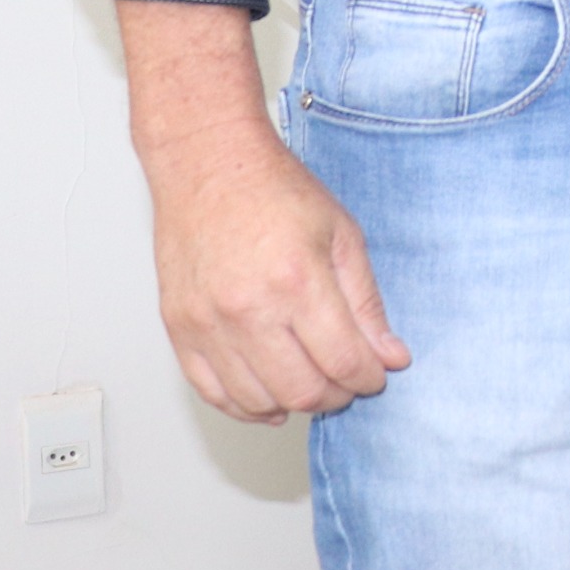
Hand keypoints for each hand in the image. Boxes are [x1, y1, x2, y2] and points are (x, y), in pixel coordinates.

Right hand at [117, 0, 411, 422]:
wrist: (208, 164)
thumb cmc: (274, 190)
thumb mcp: (342, 236)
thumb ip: (367, 303)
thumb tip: (391, 356)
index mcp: (297, 280)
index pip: (343, 361)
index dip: (369, 377)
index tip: (375, 373)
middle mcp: (248, 308)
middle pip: (302, 391)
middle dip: (336, 395)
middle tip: (346, 380)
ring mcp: (207, 323)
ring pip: (257, 401)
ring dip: (293, 403)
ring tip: (310, 382)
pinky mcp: (179, 328)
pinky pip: (212, 393)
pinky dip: (245, 405)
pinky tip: (268, 394)